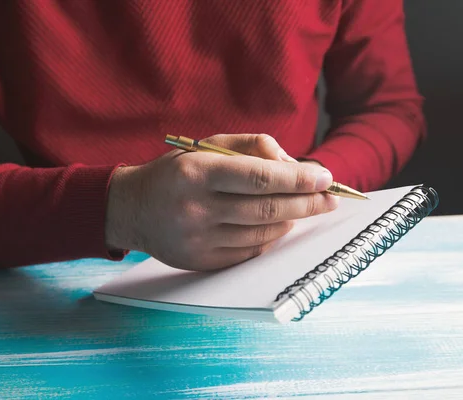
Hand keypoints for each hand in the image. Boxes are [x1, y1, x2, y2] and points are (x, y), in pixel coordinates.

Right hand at [106, 134, 338, 270]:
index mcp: (197, 173)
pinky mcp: (201, 261)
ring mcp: (198, 241)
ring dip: (291, 221)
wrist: (132, 208)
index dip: (299, 180)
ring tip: (303, 209)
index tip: (325, 178)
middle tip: (330, 199)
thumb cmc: (175, 172)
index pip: (260, 178)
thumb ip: (252, 147)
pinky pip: (250, 251)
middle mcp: (196, 209)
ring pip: (263, 234)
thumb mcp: (206, 146)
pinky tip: (278, 225)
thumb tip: (294, 166)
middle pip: (267, 210)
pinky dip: (271, 238)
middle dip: (307, 204)